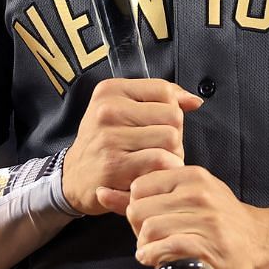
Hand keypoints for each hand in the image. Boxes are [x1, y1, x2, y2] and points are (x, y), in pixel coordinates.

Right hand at [61, 78, 201, 215]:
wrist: (74, 178)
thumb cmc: (104, 144)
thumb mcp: (122, 110)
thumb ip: (160, 100)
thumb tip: (194, 101)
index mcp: (109, 91)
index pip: (164, 90)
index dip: (170, 109)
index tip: (156, 123)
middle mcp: (107, 110)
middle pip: (173, 116)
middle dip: (173, 135)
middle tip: (155, 148)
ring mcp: (110, 137)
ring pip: (171, 139)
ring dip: (172, 155)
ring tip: (154, 161)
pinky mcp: (116, 165)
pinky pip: (161, 160)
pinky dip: (164, 170)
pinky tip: (151, 173)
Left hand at [115, 166, 268, 268]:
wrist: (259, 242)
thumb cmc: (215, 218)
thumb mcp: (182, 197)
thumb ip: (140, 196)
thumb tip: (98, 192)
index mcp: (190, 175)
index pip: (138, 187)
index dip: (134, 207)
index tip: (145, 220)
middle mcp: (198, 193)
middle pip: (140, 210)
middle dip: (136, 229)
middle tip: (147, 239)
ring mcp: (207, 219)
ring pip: (151, 229)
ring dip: (144, 246)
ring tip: (151, 251)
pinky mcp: (211, 245)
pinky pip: (168, 247)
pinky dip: (154, 256)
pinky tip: (154, 259)